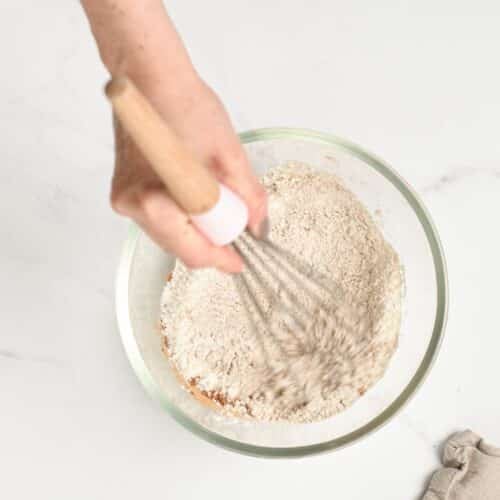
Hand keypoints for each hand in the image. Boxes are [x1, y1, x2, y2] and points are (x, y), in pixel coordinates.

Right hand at [110, 75, 266, 272]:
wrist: (152, 78)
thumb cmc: (186, 106)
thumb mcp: (230, 155)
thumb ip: (248, 197)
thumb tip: (257, 226)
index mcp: (153, 200)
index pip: (192, 250)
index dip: (220, 259)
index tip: (239, 262)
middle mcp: (131, 206)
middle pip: (179, 247)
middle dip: (211, 243)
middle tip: (236, 230)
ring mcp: (125, 201)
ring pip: (169, 235)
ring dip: (197, 230)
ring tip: (219, 208)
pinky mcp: (124, 193)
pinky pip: (159, 220)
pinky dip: (182, 218)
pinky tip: (197, 199)